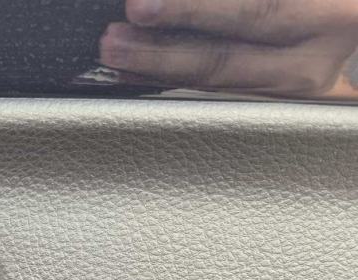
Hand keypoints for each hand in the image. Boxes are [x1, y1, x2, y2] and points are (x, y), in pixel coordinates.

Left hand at [99, 0, 357, 97]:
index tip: (140, 6)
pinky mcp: (275, 101)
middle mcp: (313, 62)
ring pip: (212, 84)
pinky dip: (170, 81)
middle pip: (223, 61)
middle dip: (159, 52)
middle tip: (113, 40)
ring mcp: (294, 90)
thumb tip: (157, 1)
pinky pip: (212, 92)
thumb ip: (232, 0)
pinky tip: (137, 73)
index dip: (190, 10)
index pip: (254, 13)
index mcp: (331, 16)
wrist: (339, 13)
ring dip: (156, 69)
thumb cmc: (308, 2)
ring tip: (115, 54)